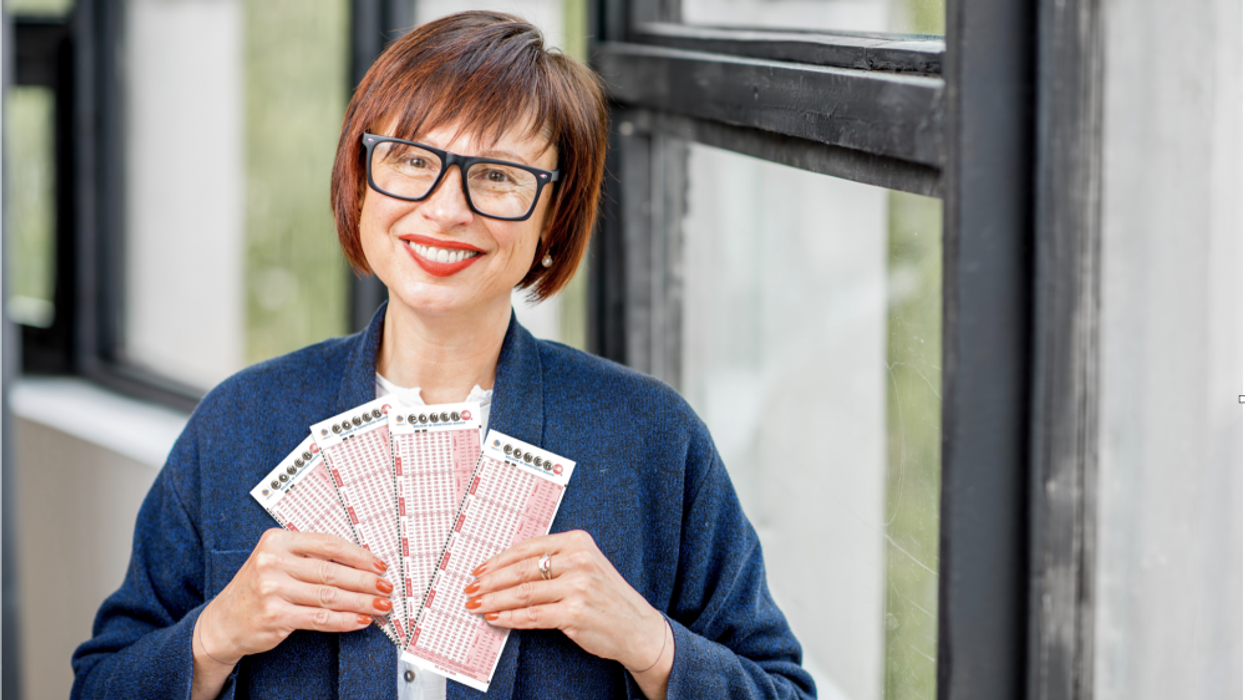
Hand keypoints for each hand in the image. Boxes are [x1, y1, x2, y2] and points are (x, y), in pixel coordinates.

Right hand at [195, 529, 392, 663]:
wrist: (222, 622)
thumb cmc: (256, 589)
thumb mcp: (277, 562)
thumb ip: (311, 558)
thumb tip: (361, 562)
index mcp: (276, 541)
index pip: (328, 543)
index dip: (359, 554)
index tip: (379, 564)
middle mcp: (272, 561)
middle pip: (332, 570)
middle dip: (365, 580)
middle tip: (386, 587)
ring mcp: (272, 589)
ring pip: (329, 595)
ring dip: (361, 602)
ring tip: (380, 605)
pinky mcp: (274, 615)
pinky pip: (319, 618)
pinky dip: (344, 620)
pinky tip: (360, 621)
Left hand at [462, 530, 671, 693]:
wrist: (637, 627)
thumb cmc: (606, 597)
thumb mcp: (585, 566)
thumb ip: (553, 562)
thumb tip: (506, 569)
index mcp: (578, 542)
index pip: (528, 548)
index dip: (499, 560)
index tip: (480, 570)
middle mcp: (578, 561)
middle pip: (521, 570)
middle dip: (490, 581)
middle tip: (471, 589)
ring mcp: (577, 587)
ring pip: (522, 593)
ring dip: (494, 600)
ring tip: (477, 605)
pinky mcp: (574, 613)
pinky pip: (532, 615)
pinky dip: (510, 618)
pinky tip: (496, 618)